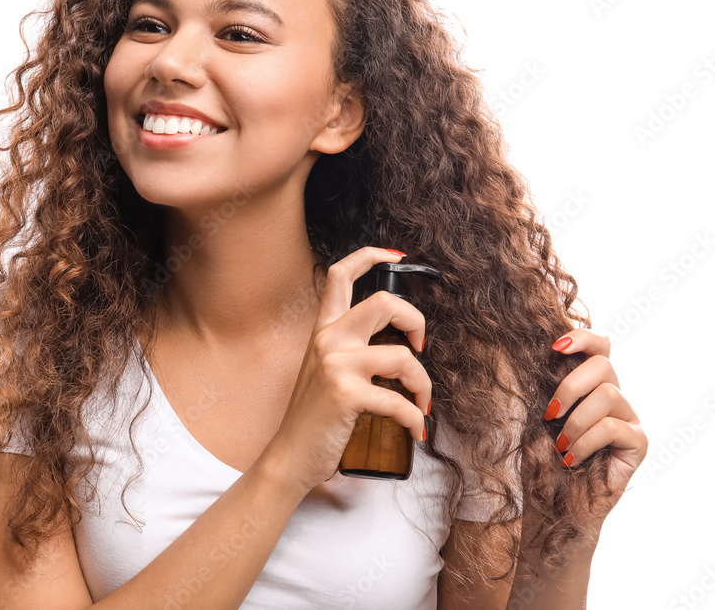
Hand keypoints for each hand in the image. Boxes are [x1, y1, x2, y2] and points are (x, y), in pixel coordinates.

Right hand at [263, 246, 431, 496]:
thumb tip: (397, 348)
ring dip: (424, 384)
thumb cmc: (314, 419)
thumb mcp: (324, 371)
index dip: (371, 256)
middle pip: (384, 302)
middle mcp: (328, 340)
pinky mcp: (346, 395)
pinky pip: (399, 401)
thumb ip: (349, 351)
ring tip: (422, 404)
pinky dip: (415, 419)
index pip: (340, 274)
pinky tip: (414, 431)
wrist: (290, 458)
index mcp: (323, 330)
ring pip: (403, 356)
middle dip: (417, 321)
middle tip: (421, 348)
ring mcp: (336, 365)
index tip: (397, 257)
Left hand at [545, 329, 647, 523]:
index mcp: (588, 387)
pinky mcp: (638, 444)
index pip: (599, 347)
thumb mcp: (536, 417)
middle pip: (604, 364)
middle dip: (570, 385)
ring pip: (609, 394)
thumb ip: (546, 387)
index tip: (554, 347)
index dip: (582, 338)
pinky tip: (572, 458)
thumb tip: (544, 352)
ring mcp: (628, 420)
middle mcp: (613, 398)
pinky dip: (586, 441)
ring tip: (560, 446)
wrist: (552, 507)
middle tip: (549, 413)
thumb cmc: (542, 463)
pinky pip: (615, 427)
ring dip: (575, 421)